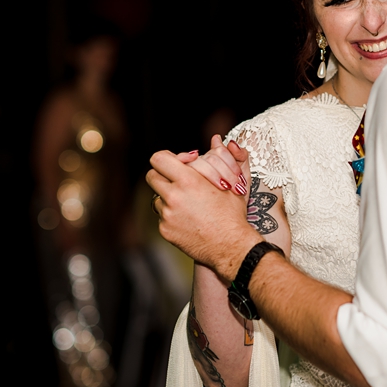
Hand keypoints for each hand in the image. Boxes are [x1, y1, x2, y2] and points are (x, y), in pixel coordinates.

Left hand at [147, 144, 261, 281]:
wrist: (231, 247)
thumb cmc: (234, 214)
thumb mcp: (234, 182)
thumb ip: (225, 157)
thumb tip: (218, 139)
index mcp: (188, 181)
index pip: (159, 159)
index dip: (168, 158)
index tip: (182, 163)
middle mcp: (173, 197)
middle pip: (152, 175)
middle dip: (163, 175)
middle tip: (177, 179)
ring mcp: (167, 215)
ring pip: (157, 197)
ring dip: (169, 197)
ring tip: (189, 202)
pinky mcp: (165, 230)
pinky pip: (162, 216)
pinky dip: (172, 215)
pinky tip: (189, 219)